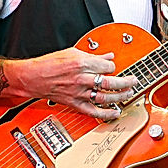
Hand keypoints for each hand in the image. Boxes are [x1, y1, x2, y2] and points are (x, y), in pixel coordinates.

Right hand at [15, 47, 137, 119]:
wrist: (32, 77)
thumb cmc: (49, 64)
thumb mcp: (72, 52)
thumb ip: (93, 56)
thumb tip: (109, 55)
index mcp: (81, 63)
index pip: (108, 66)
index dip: (113, 66)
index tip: (113, 67)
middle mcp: (82, 79)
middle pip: (111, 82)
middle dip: (126, 82)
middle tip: (134, 81)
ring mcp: (79, 93)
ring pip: (105, 97)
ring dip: (120, 97)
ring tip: (129, 94)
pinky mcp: (75, 103)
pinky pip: (93, 111)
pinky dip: (106, 114)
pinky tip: (116, 113)